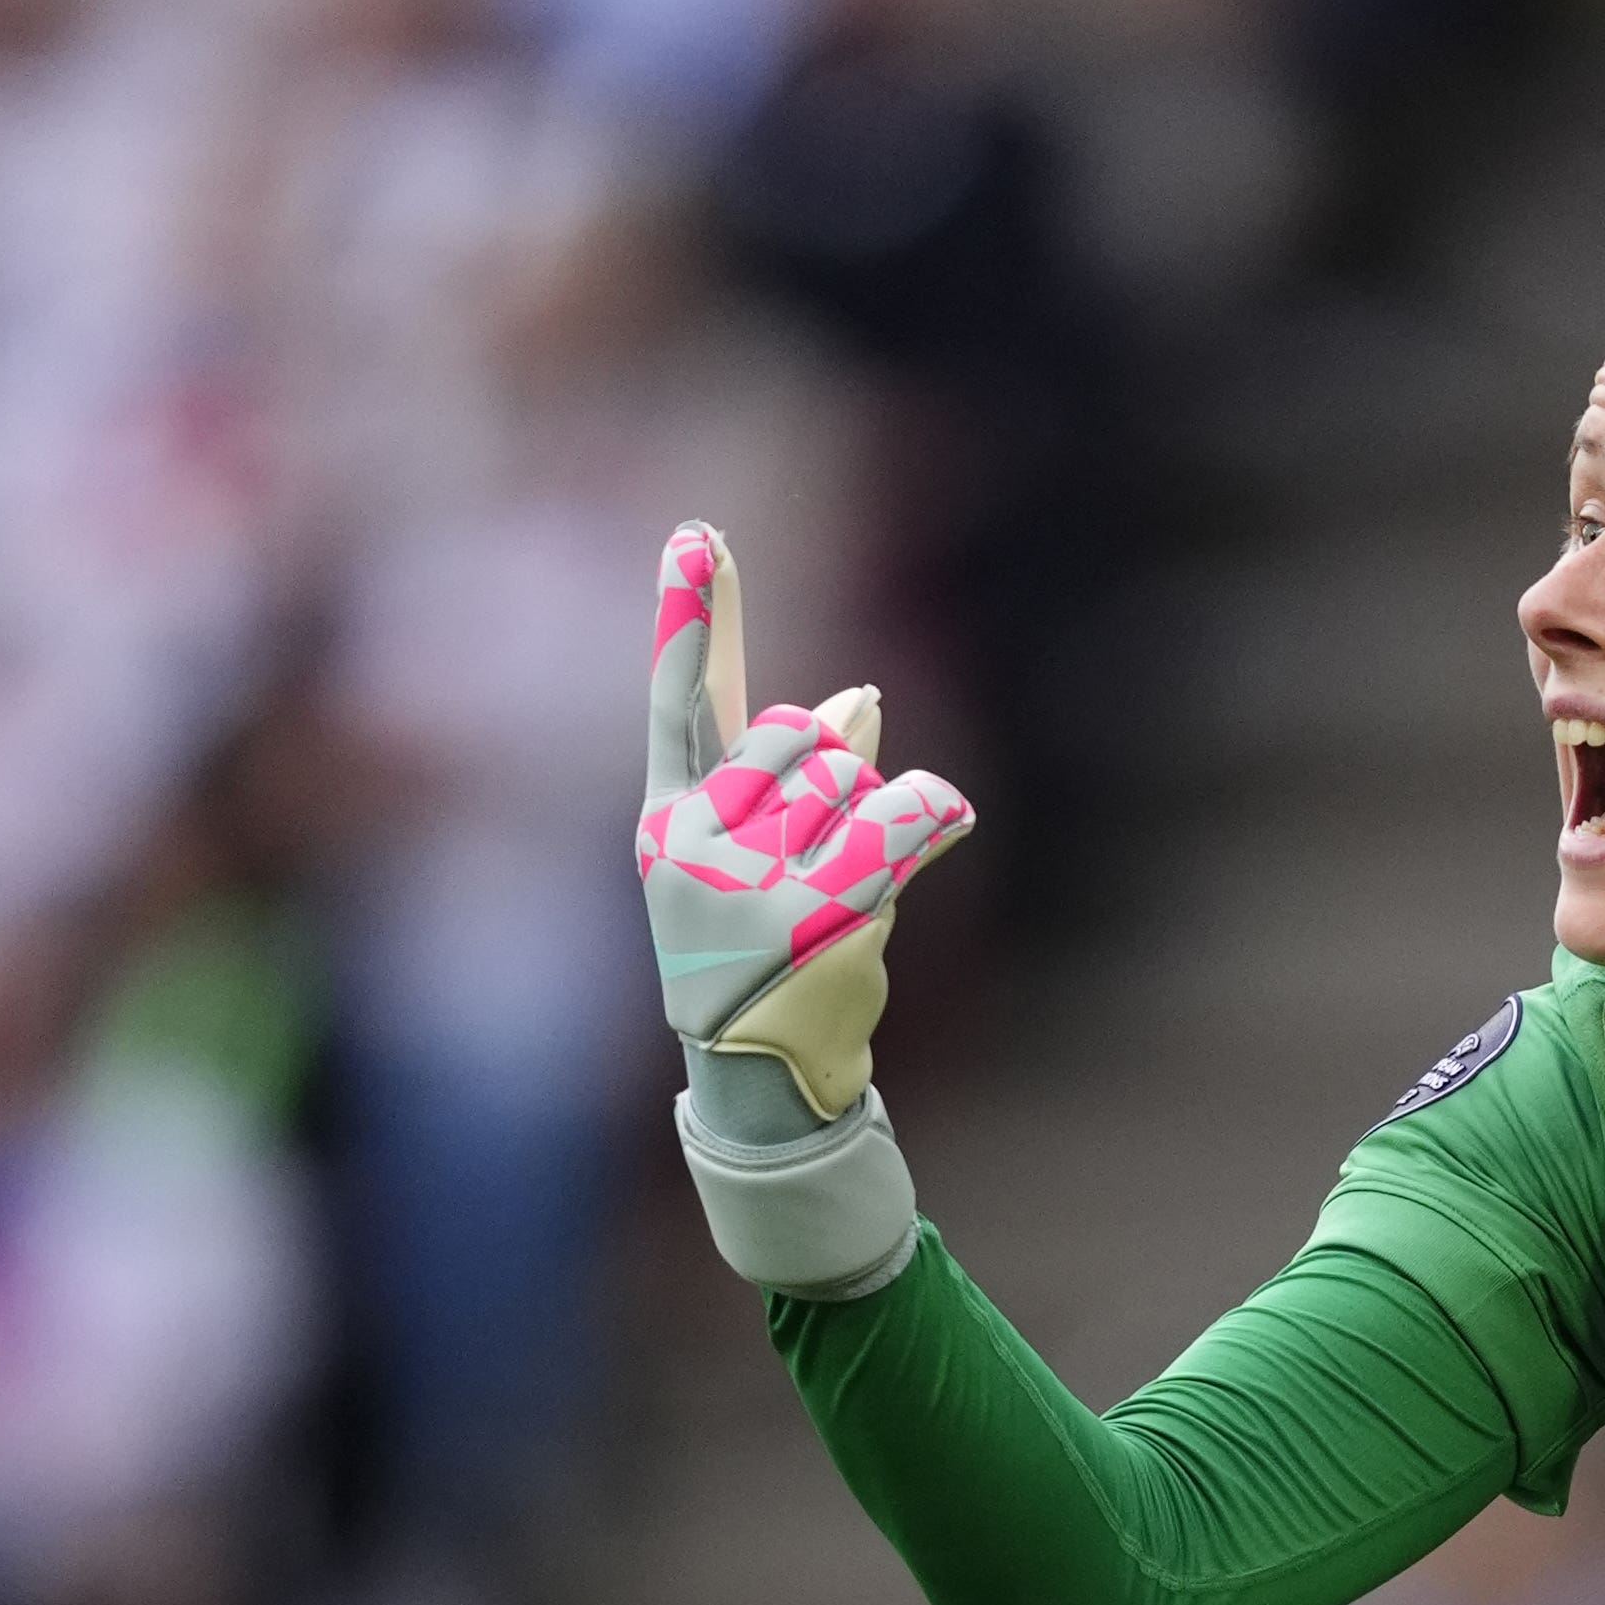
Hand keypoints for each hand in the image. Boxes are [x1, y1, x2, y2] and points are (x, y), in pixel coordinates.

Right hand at [638, 521, 972, 1122]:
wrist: (771, 1071)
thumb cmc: (769, 956)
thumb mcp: (768, 859)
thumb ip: (799, 773)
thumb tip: (856, 697)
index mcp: (669, 817)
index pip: (681, 700)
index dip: (692, 614)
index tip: (697, 534)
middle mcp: (688, 840)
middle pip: (802, 733)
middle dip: (833, 779)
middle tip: (812, 866)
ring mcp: (742, 879)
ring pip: (856, 773)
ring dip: (876, 823)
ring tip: (838, 897)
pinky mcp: (809, 912)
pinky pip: (907, 811)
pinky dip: (935, 818)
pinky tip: (927, 848)